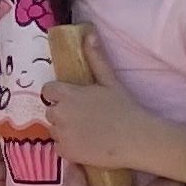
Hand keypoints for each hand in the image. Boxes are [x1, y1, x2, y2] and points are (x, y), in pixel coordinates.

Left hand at [38, 68, 165, 183]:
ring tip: (86, 134)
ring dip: (65, 131)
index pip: (48, 91)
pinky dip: (69, 148)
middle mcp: (61, 112)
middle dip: (62, 114)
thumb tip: (89, 33)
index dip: (58, 95)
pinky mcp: (68, 152)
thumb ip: (96, 58)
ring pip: (54, 131)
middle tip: (83, 119)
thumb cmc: (126, 109)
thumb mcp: (110, 80)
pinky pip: (59, 148)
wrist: (137, 139)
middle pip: (51, 111)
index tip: (71, 101)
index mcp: (68, 93)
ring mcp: (63, 134)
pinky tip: (86, 146)